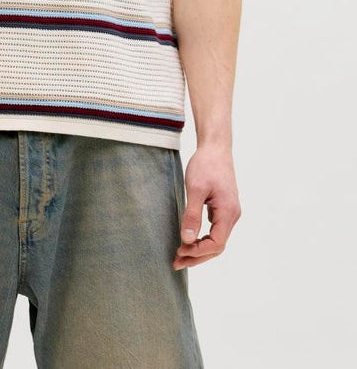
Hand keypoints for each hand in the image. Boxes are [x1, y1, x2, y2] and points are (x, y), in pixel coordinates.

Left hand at [172, 144, 240, 269]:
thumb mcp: (195, 189)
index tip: (179, 252)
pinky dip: (203, 238)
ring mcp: (229, 212)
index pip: (216, 243)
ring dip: (199, 249)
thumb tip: (187, 240)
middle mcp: (232, 215)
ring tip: (180, 255)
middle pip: (217, 246)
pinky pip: (215, 230)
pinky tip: (189, 240)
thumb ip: (192, 215)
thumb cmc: (205, 165)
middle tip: (176, 262)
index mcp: (228, 212)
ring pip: (217, 239)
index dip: (198, 252)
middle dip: (197, 256)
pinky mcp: (223, 207)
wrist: (215, 147)